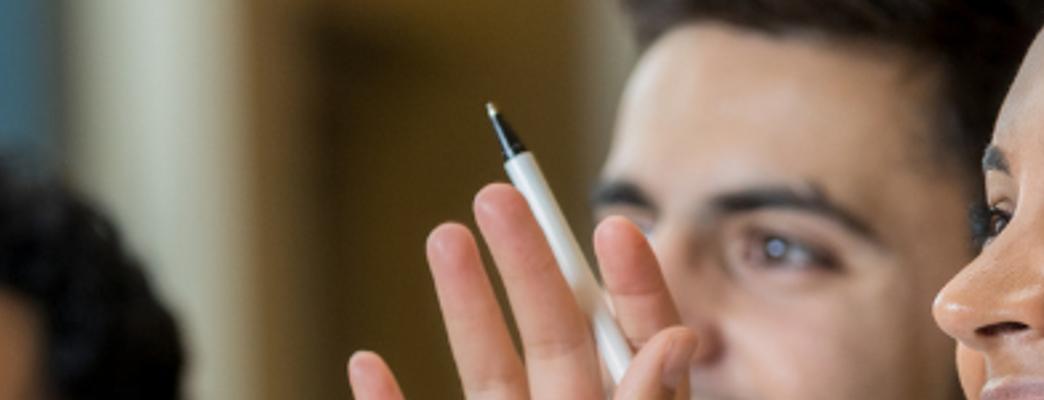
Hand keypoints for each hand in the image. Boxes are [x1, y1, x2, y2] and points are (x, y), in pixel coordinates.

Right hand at [349, 183, 694, 399]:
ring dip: (463, 305)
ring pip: (488, 374)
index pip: (641, 341)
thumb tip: (676, 340)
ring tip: (444, 236)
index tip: (615, 227)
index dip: (632, 283)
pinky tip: (366, 362)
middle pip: (557, 334)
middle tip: (498, 194)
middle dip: (530, 262)